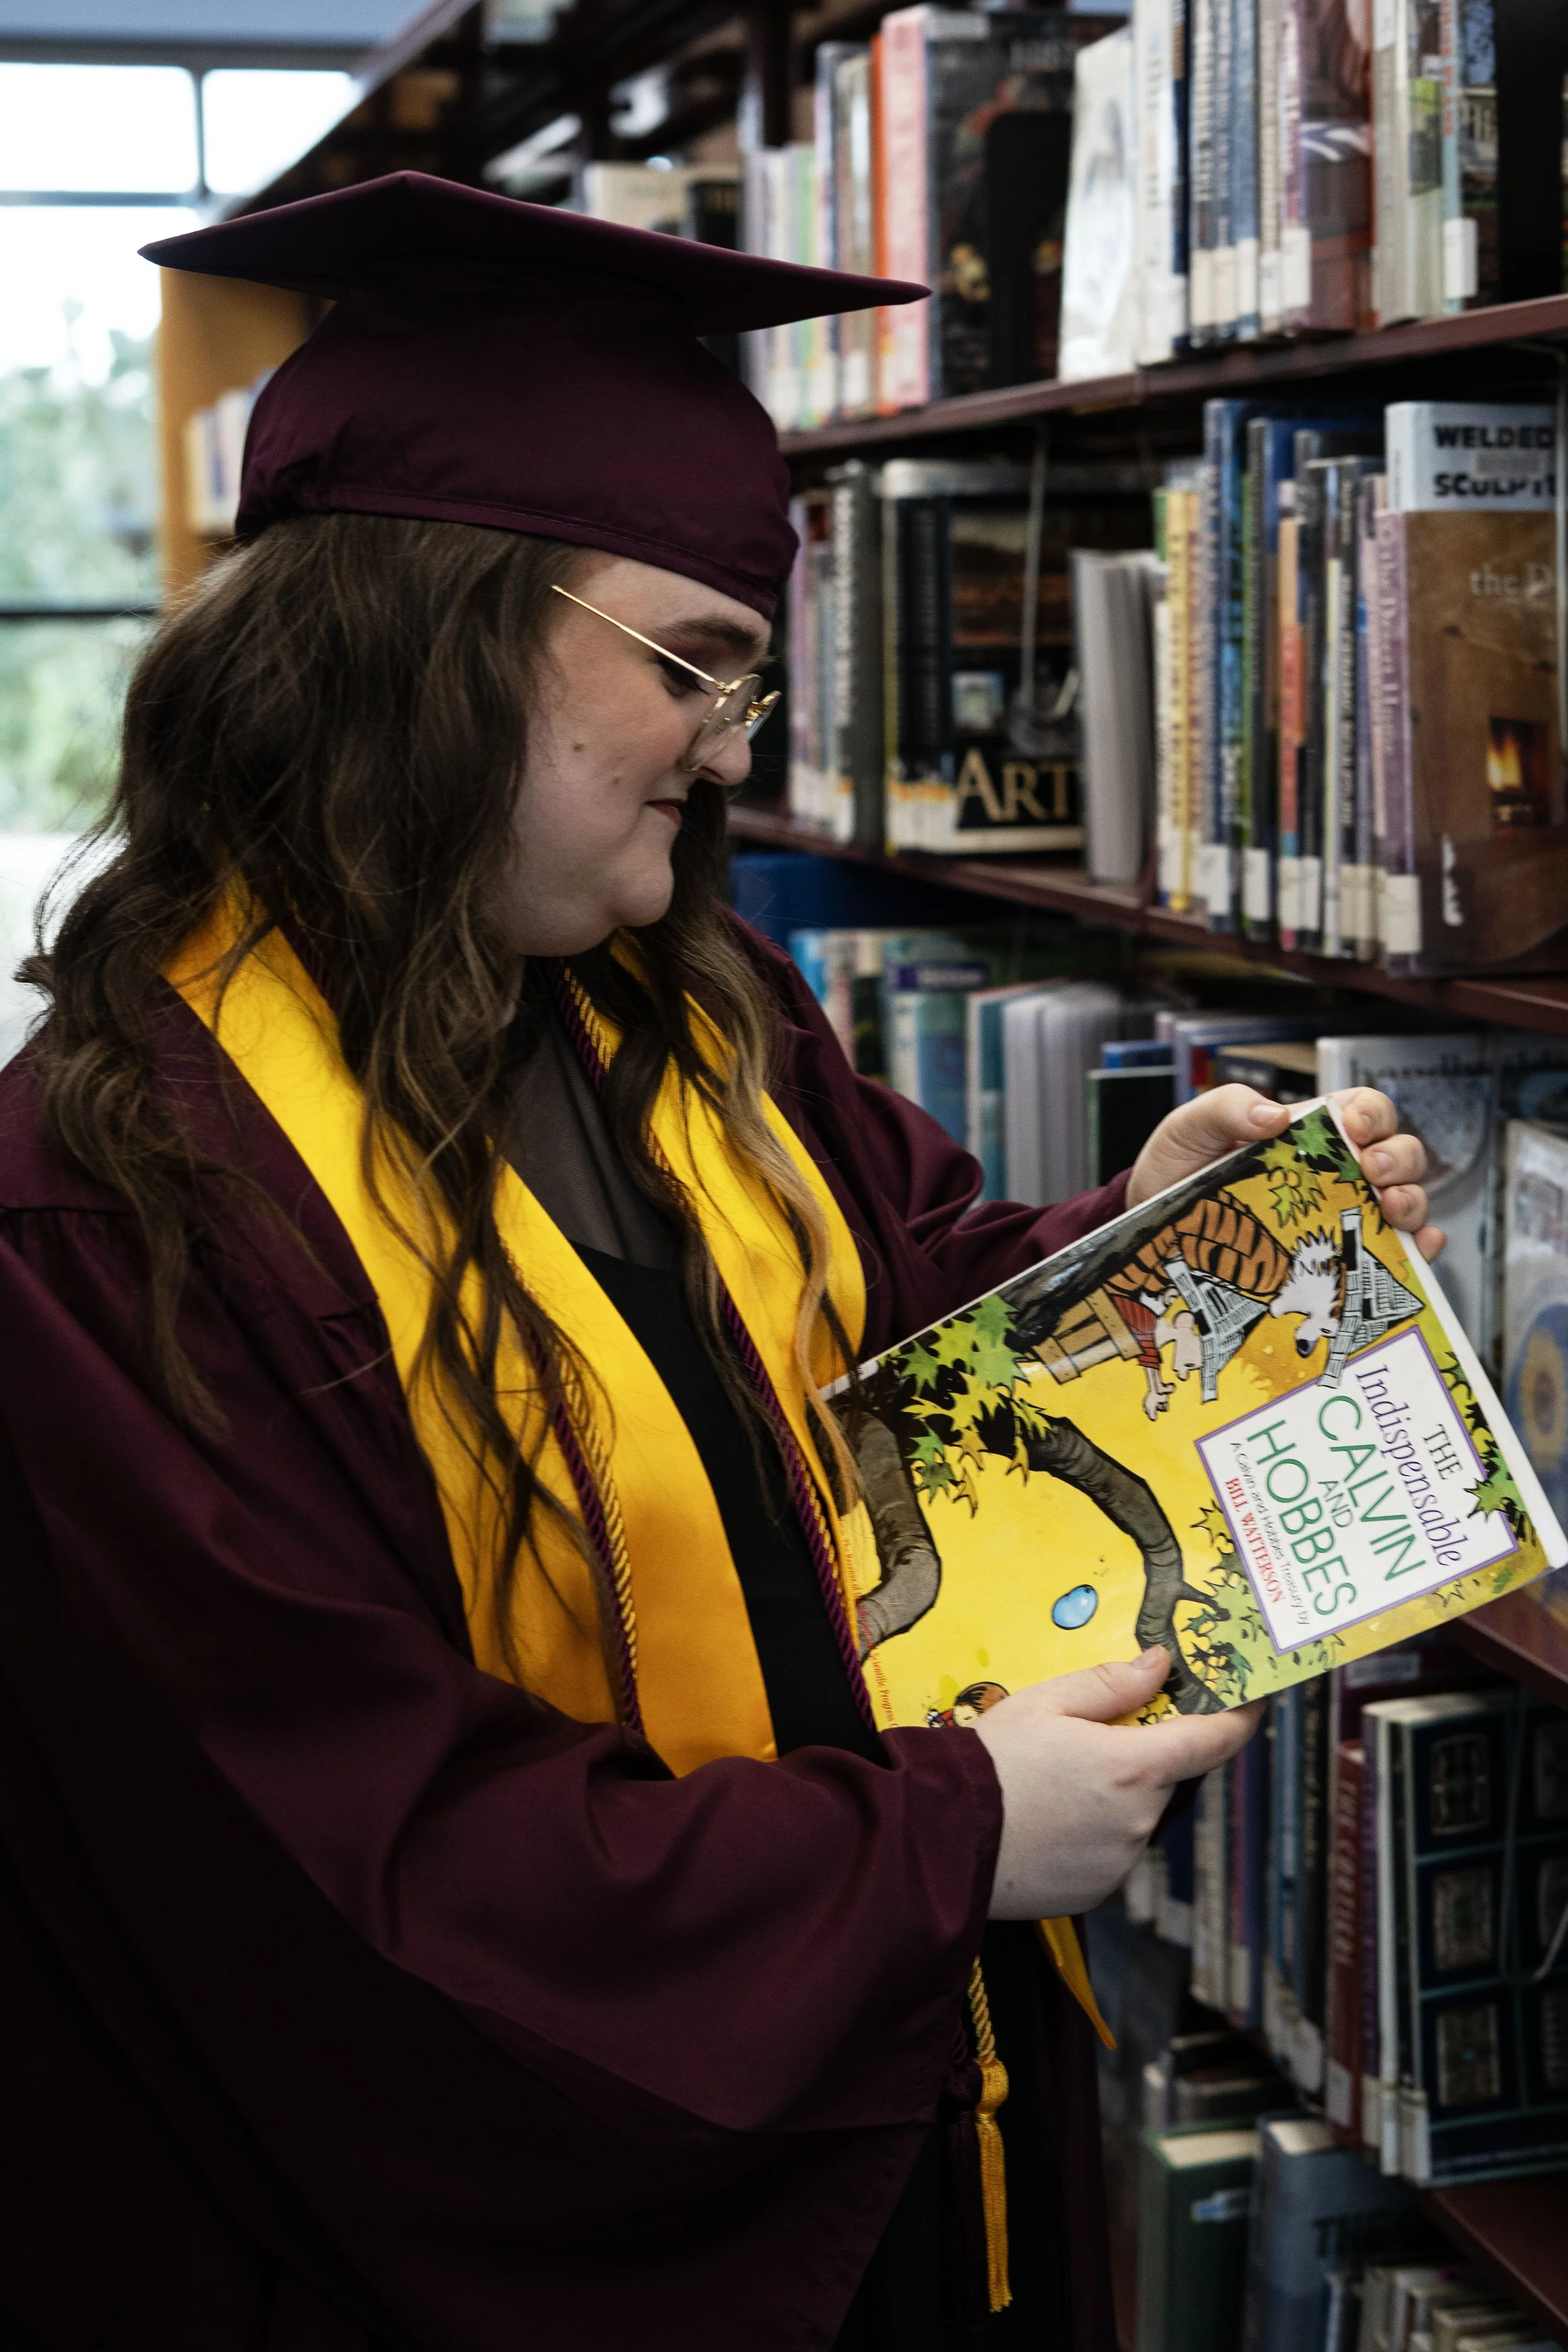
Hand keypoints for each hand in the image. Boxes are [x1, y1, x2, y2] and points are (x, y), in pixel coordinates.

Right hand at [974, 1649, 1261, 1919]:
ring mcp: (1120, 1862)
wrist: (939, 1839)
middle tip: (1094, 1737)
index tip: (1251, 1700)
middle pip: (1166, 1777)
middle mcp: (1139, 1821)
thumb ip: (1112, 1683)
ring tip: (1054, 1782)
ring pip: (1138, 1814)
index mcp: (1134, 1767)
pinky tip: (1048, 1819)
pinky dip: (1094, 1832)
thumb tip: (1161, 1665)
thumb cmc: (989, 1763)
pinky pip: (1112, 1851)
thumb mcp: (1045, 1702)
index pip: (1214, 1741)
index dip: (1240, 1717)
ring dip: (1116, 1795)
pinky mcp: (1097, 1891)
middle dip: (1144, 1754)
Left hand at [1126, 1084, 1443, 1262]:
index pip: (1364, 1110)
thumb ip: (1226, 1107)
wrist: (1157, 1229)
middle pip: (1397, 1153)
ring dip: (1412, 1201)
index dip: (1373, 1113)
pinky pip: (1398, 1252)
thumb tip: (1274, 1117)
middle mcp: (1339, 1171)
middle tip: (1374, 1172)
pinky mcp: (1341, 1258)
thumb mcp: (1190, 1128)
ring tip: (1391, 1210)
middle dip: (1398, 1158)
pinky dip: (1421, 1247)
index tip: (1355, 1128)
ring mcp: (1344, 1215)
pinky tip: (1421, 1246)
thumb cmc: (1178, 1170)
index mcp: (1310, 1131)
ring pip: (1406, 1199)